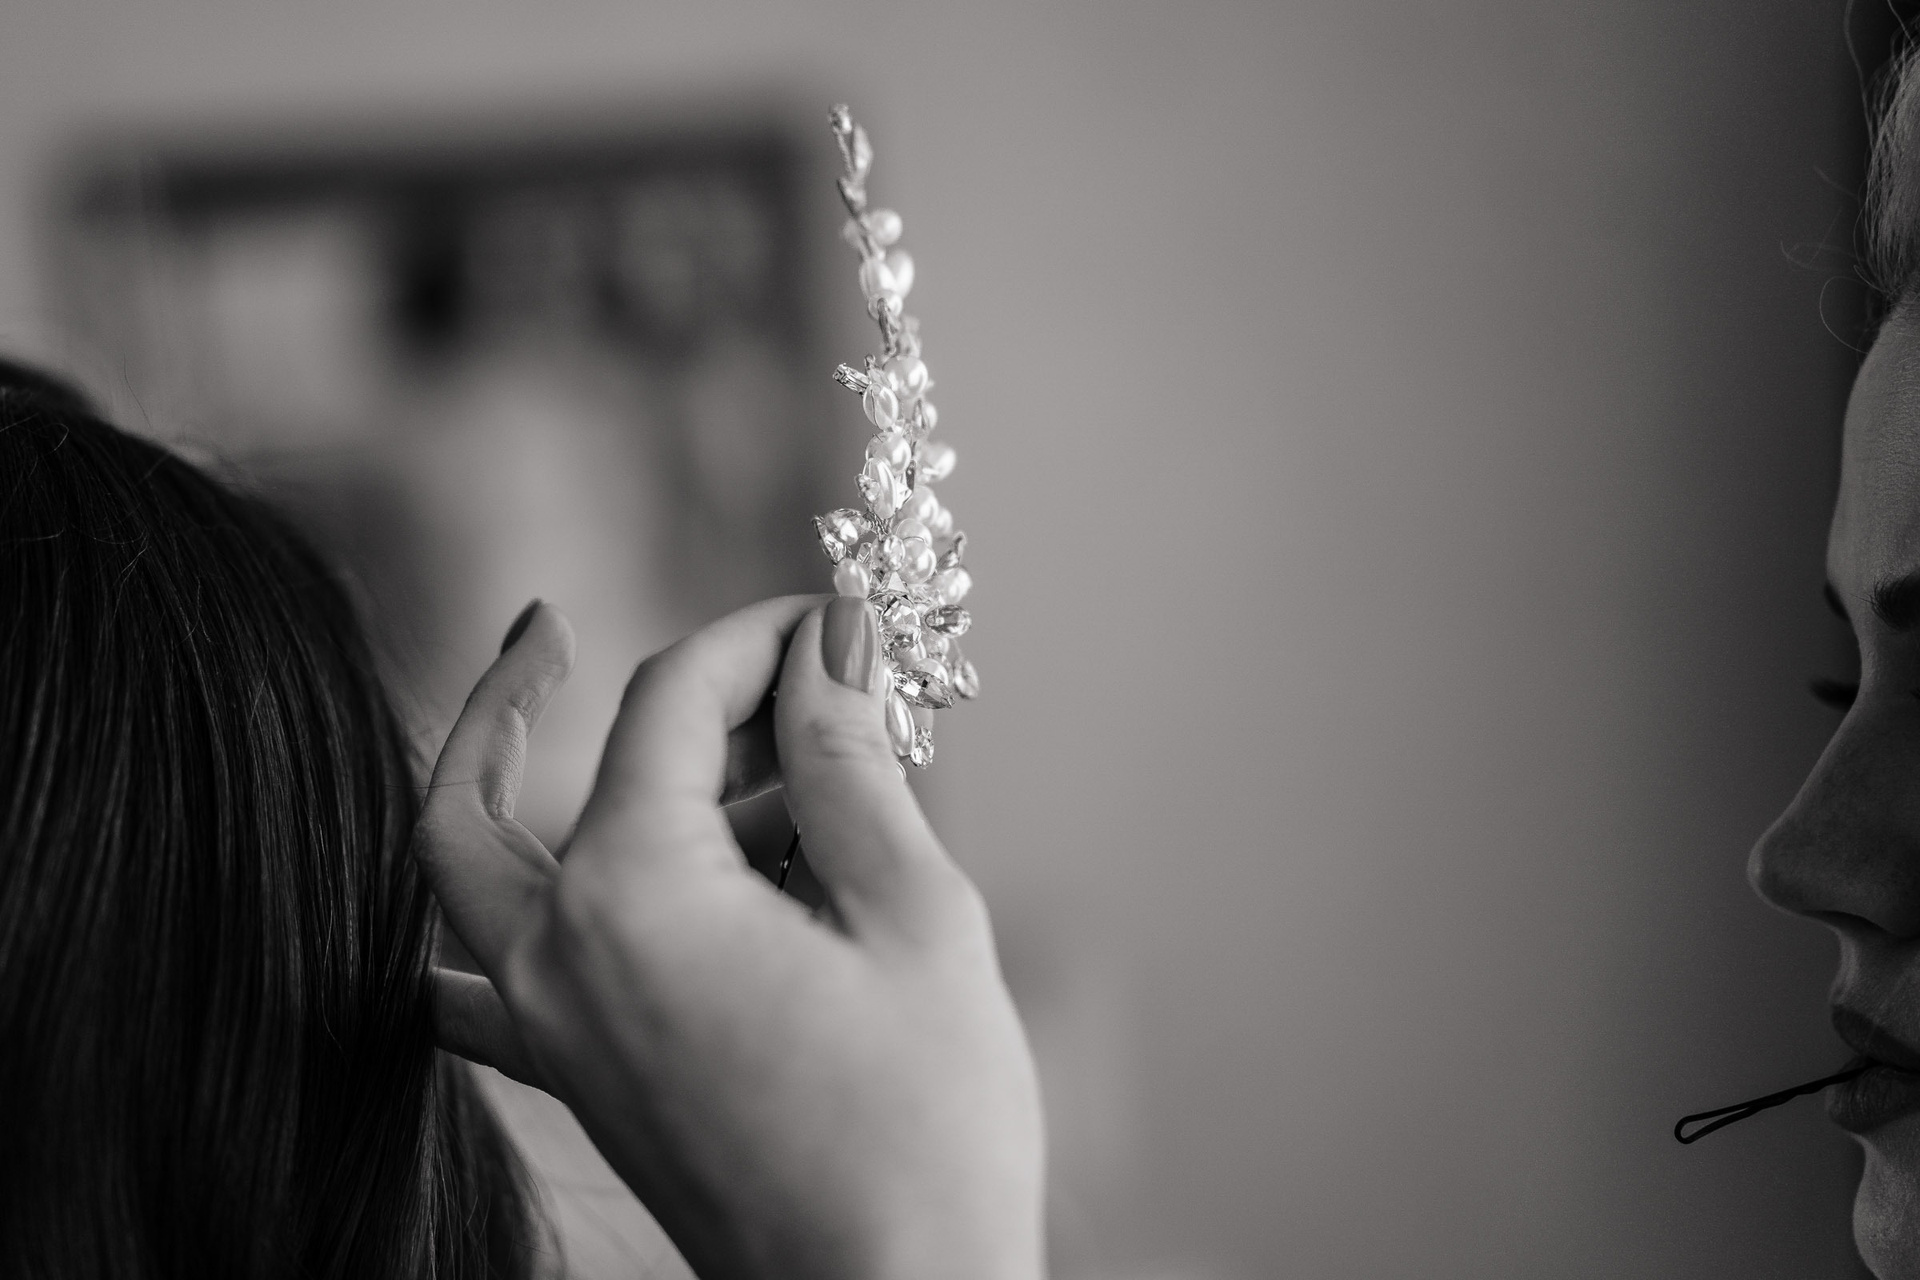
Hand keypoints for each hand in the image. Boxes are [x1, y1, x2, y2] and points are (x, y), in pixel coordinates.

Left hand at [416, 595, 1045, 1279]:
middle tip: (546, 632)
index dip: (754, 639)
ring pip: (476, 882)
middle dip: (518, 696)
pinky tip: (571, 894)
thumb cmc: (925, 1128)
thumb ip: (850, 761)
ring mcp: (553, 1034)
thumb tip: (831, 646)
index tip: (827, 620)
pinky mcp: (582, 1085)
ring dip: (535, 799)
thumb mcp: (912, 912)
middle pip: (487, 788)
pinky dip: (500, 926)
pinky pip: (486, 987)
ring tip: (715, 775)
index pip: (665, 705)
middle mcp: (557, 960)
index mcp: (633, 898)